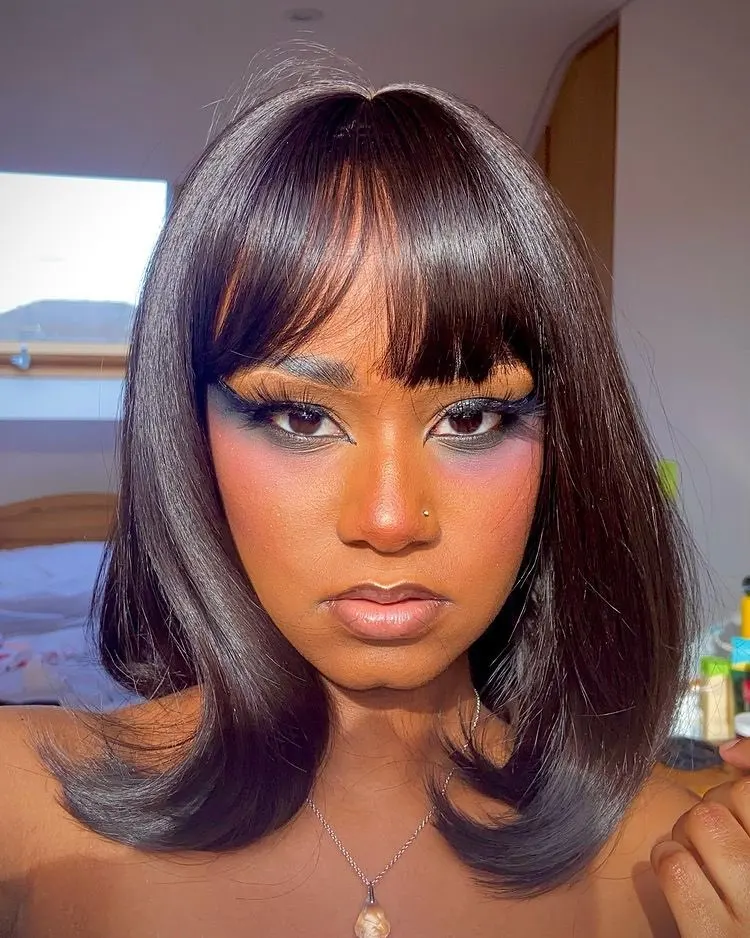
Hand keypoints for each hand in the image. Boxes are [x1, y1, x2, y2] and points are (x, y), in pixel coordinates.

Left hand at [650, 737, 749, 935]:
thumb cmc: (743, 900)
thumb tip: (729, 748)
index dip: (741, 780)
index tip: (732, 794)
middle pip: (724, 803)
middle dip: (709, 815)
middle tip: (715, 845)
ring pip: (701, 822)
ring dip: (684, 838)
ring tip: (695, 861)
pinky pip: (676, 865)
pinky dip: (668, 863)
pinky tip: (678, 881)